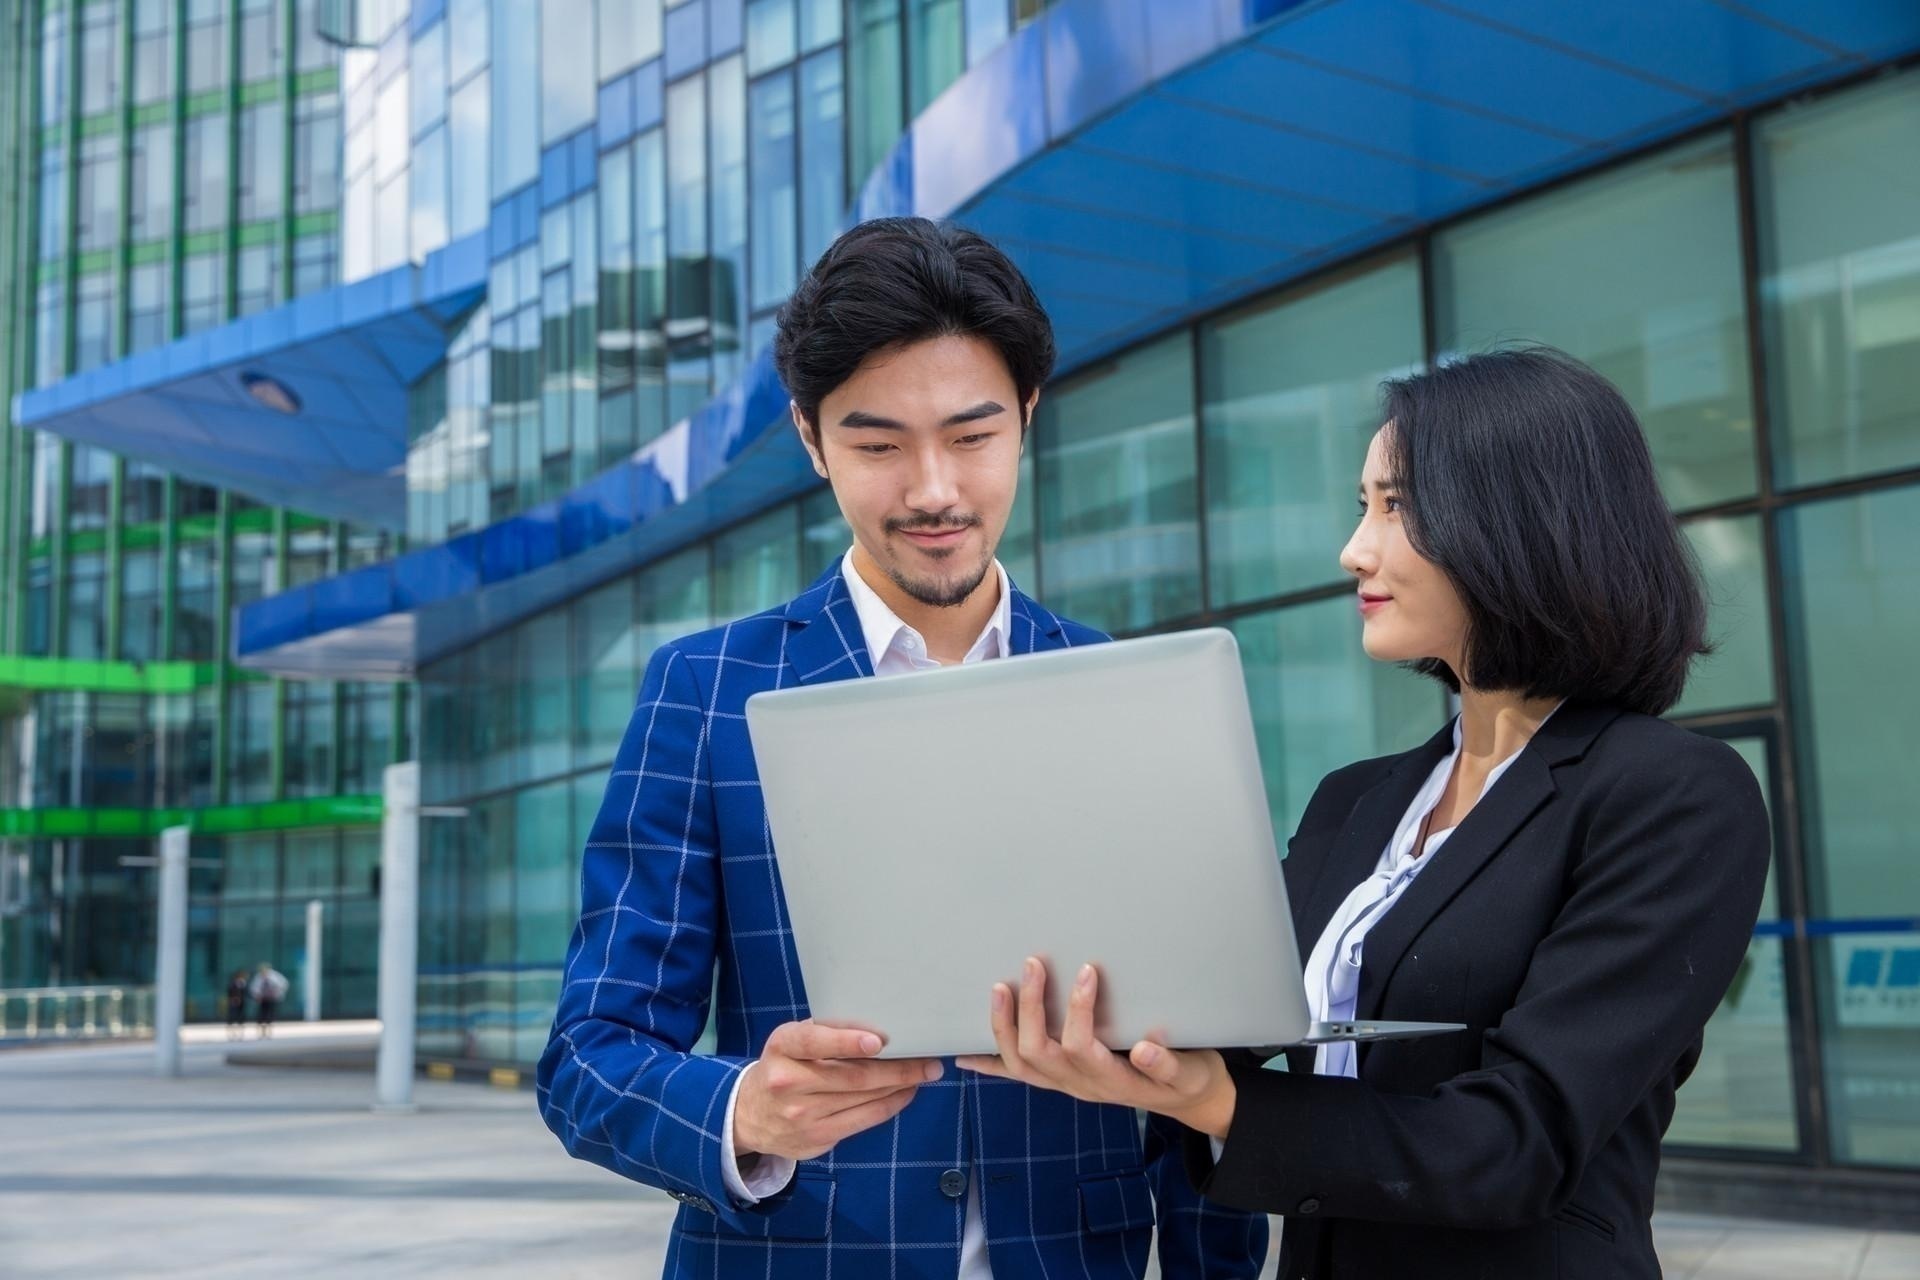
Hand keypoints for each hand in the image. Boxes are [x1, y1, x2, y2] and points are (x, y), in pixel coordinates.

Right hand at [734, 1020, 942, 1161]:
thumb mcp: (791, 1042)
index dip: (846, 1041)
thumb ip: (825, 1032)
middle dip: (896, 1068)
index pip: (813, 1041)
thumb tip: (878, 1028)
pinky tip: (905, 1093)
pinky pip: (862, 1120)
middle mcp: (788, 1082)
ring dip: (899, 1086)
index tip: (878, 1041)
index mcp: (782, 1048)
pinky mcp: (816, 1139)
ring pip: (862, 1099)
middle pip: (851, 1076)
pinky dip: (889, 1105)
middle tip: (927, 1060)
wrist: (748, 1115)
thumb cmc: (783, 1066)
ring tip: (923, 1074)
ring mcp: (802, 1115)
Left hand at [956, 958, 1237, 1139]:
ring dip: (1004, 1028)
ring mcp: (1067, 1086)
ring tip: (999, 989)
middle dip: (1030, 1008)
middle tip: (1032, 964)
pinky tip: (966, 1055)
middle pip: (1039, 1053)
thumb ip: (1168, 1065)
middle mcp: (1082, 1087)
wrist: (1186, 1101)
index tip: (1088, 970)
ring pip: (1021, 1066)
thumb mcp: (1189, 1073)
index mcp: (1112, 1081)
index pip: (1082, 1046)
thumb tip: (1146, 1048)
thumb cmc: (1187, 1078)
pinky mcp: (1061, 1082)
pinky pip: (1018, 1077)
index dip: (1080, 1009)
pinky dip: (990, 1065)